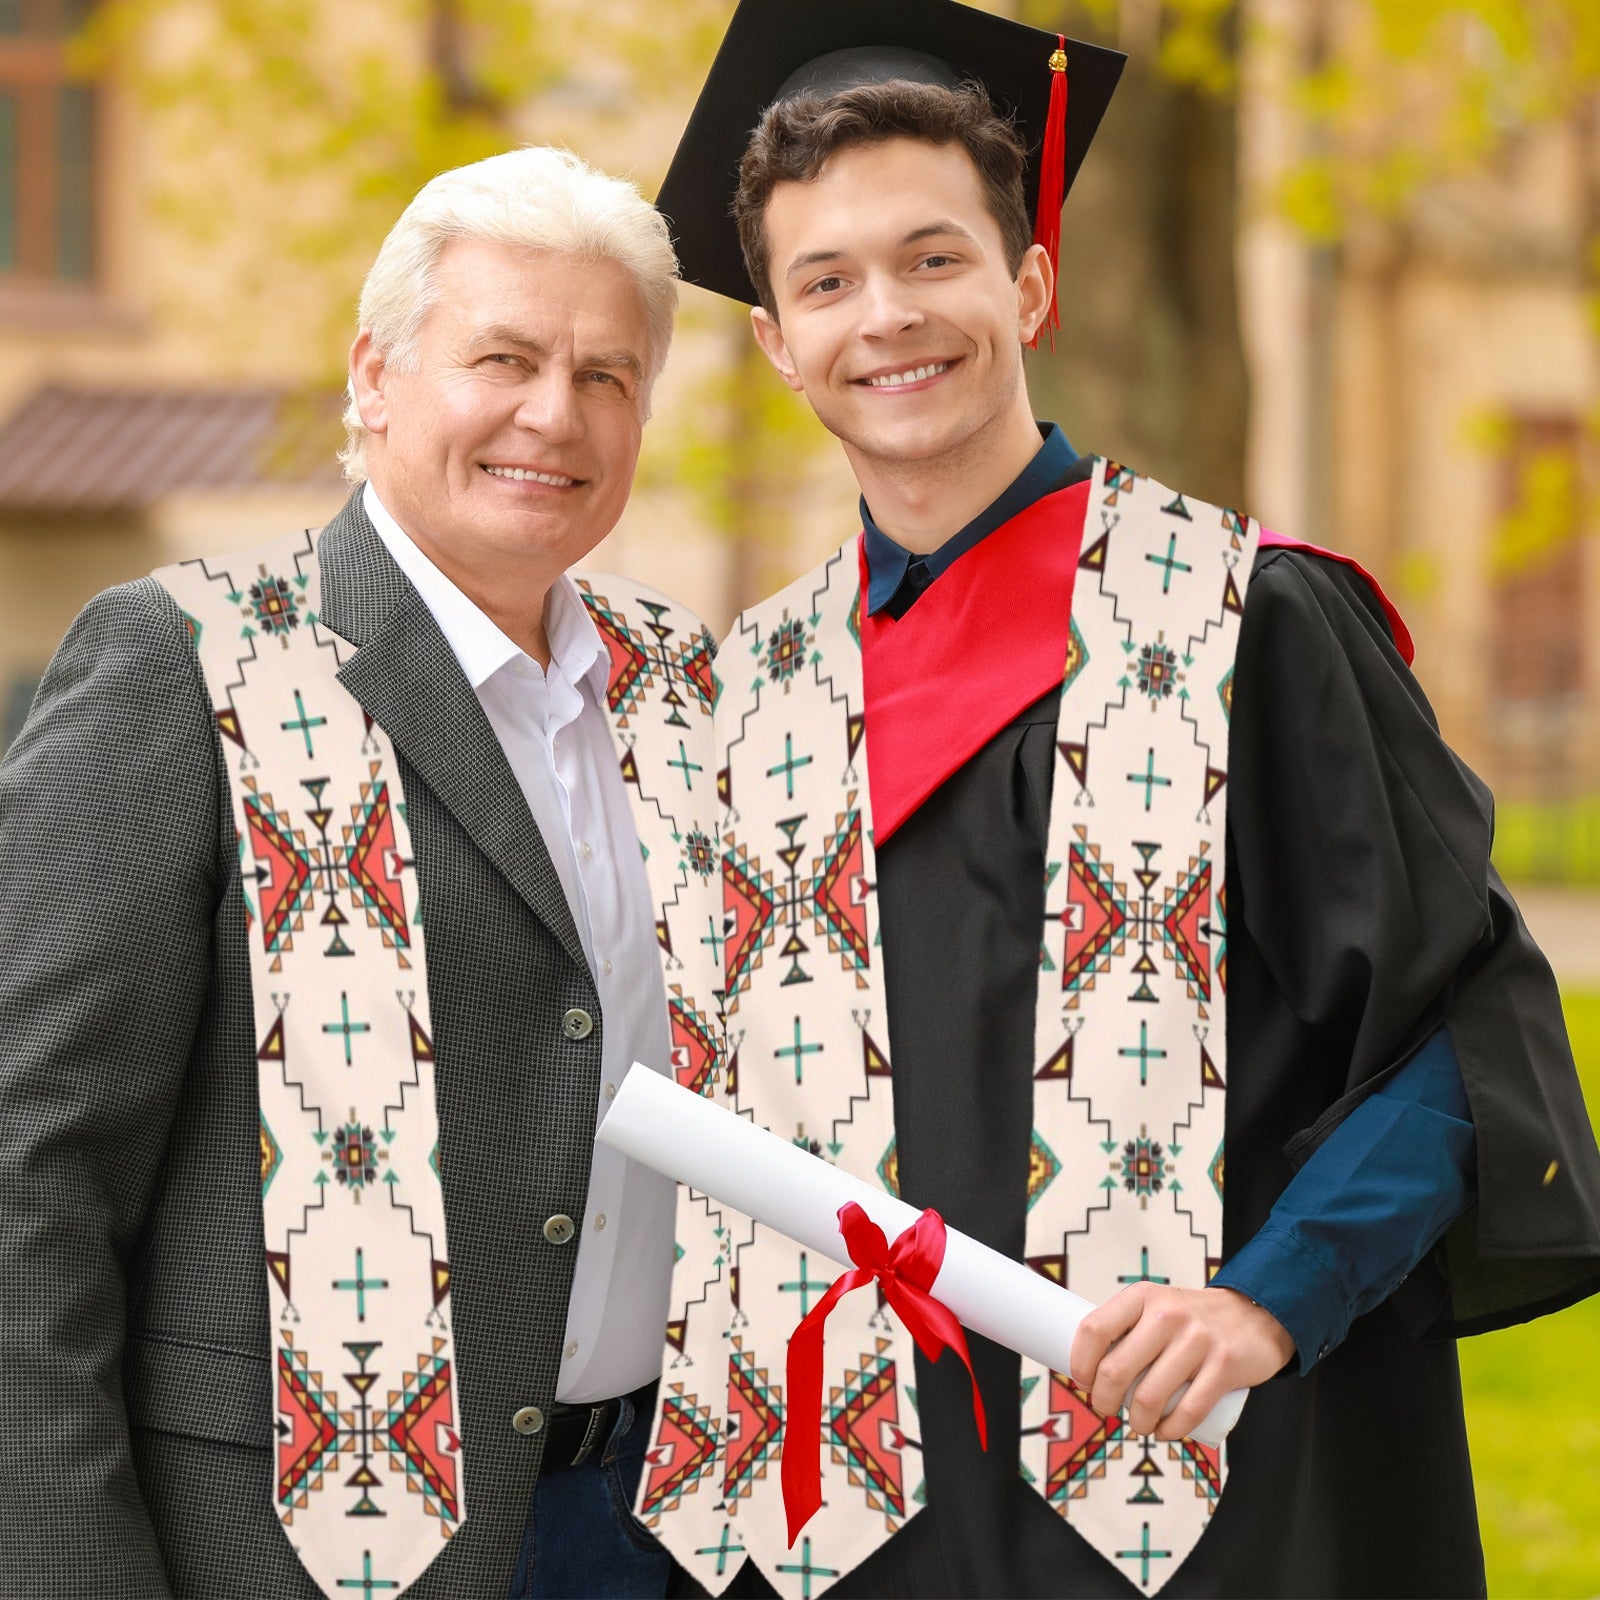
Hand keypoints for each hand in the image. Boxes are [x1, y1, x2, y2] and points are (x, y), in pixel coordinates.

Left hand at [1069, 1282, 1295, 1441]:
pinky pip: (1187, 1412)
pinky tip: (1164, 1432)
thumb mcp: (1156, 1306)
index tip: (1083, 1382)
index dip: (1080, 1363)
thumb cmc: (1191, 1320)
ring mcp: (1197, 1340)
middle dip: (1103, 1401)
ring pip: (1149, 1398)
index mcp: (1142, 1296)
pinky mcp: (1224, 1366)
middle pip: (1115, 1370)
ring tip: (1139, 1424)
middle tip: (1107, 1409)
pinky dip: (1170, 1431)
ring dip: (1137, 1423)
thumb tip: (1088, 1368)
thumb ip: (1127, 1328)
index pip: (1093, 1329)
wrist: (1254, 1315)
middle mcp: (1166, 1314)